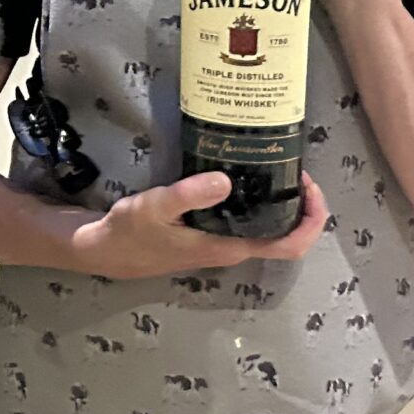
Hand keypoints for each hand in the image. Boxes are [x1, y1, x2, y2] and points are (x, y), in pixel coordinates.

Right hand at [70, 171, 329, 279]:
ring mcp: (222, 241)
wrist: (103, 250)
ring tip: (276, 163)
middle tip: (294, 165)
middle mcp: (232, 248)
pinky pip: (247, 217)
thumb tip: (226, 180)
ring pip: (267, 225)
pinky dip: (256, 198)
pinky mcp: (209, 232)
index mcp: (229, 247)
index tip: (307, 185)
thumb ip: (190, 195)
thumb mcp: (155, 207)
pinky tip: (244, 172)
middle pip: (286, 234)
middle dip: (300, 202)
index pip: (289, 246)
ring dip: (280, 200)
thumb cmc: (130, 233)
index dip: (310, 220)